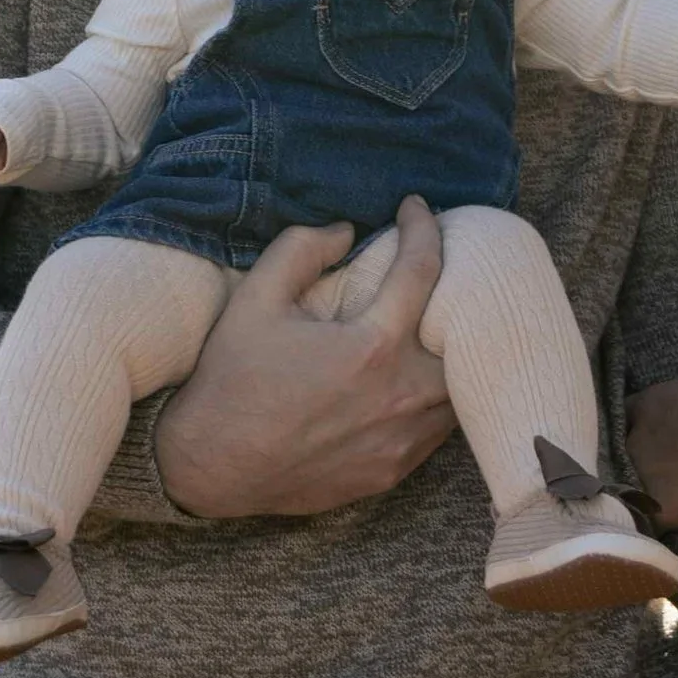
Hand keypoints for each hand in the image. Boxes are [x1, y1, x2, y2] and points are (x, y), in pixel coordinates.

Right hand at [154, 198, 453, 516]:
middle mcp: (400, 397)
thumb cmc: (232, 379)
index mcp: (372, 348)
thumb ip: (302, 250)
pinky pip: (435, 429)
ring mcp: (401, 441)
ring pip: (458, 390)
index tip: (417, 207)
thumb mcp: (255, 299)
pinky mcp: (392, 470)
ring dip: (449, 354)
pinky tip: (409, 380)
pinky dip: (432, 399)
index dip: (424, 227)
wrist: (212, 467)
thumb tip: (346, 232)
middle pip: (465, 337)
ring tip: (429, 326)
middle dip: (459, 298)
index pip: (422, 270)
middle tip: (438, 274)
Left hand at [626, 282, 677, 529]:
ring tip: (633, 503)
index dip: (630, 422)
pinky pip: (635, 518)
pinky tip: (640, 529)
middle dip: (622, 455)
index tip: (641, 429)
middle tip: (636, 468)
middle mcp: (638, 436)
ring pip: (619, 485)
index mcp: (652, 402)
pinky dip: (636, 523)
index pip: (624, 411)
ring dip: (625, 490)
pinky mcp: (658, 506)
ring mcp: (645, 473)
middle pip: (615, 448)